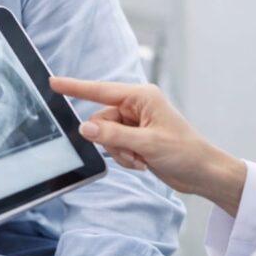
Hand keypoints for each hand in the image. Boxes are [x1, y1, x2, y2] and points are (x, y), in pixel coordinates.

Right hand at [50, 77, 246, 215]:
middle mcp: (136, 106)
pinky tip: (143, 163)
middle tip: (133, 154)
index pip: (100, 90)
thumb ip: (113, 136)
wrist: (202, 173)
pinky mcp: (136, 138)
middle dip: (111, 141)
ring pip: (106, 136)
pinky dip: (125, 157)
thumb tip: (84, 129)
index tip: (53, 82)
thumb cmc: (184, 152)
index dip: (75, 87)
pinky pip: (115, 146)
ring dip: (120, 152)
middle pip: (101, 120)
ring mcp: (136, 122)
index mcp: (141, 97)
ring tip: (141, 160)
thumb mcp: (147, 144)